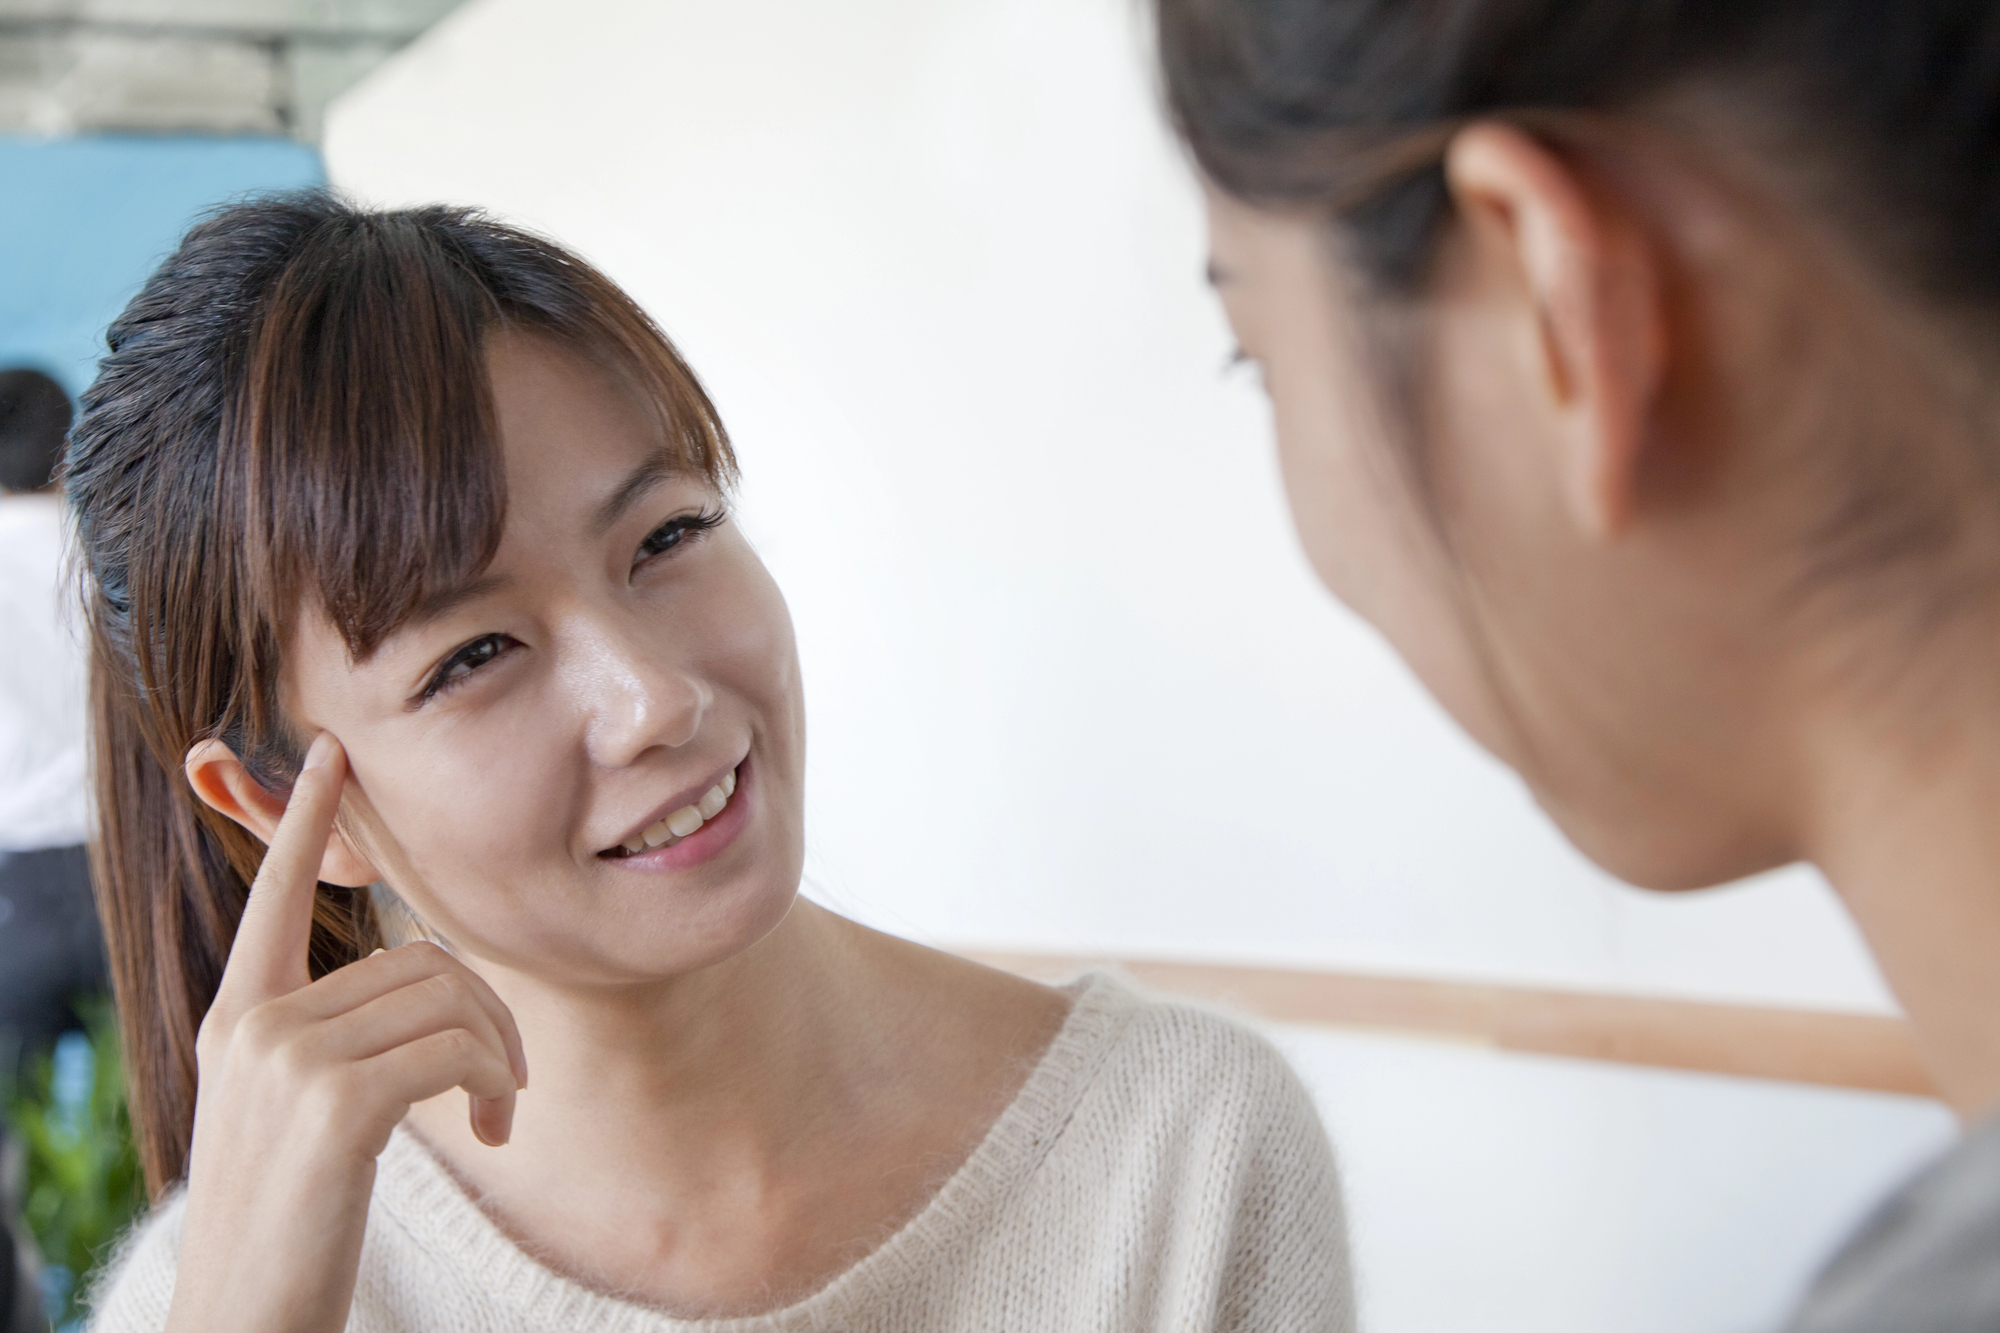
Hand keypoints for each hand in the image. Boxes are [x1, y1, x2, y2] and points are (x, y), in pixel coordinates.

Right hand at [165, 733, 526, 1332]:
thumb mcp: (291, 1115)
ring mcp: (287, 1056)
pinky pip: (457, 1045)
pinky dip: (498, 1079)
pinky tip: (496, 1127)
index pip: (276, 897)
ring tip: (502, 1112)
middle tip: (507, 1084)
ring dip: (502, 1053)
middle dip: (487, 1014)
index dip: (304, 824)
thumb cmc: (287, 1224)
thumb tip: (419, 987)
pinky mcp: (336, 1098)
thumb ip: (330, 1040)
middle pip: (419, 958)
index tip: (331, 756)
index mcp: (236, 1017)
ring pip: (448, 997)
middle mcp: (253, 1021)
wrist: (244, 1323)